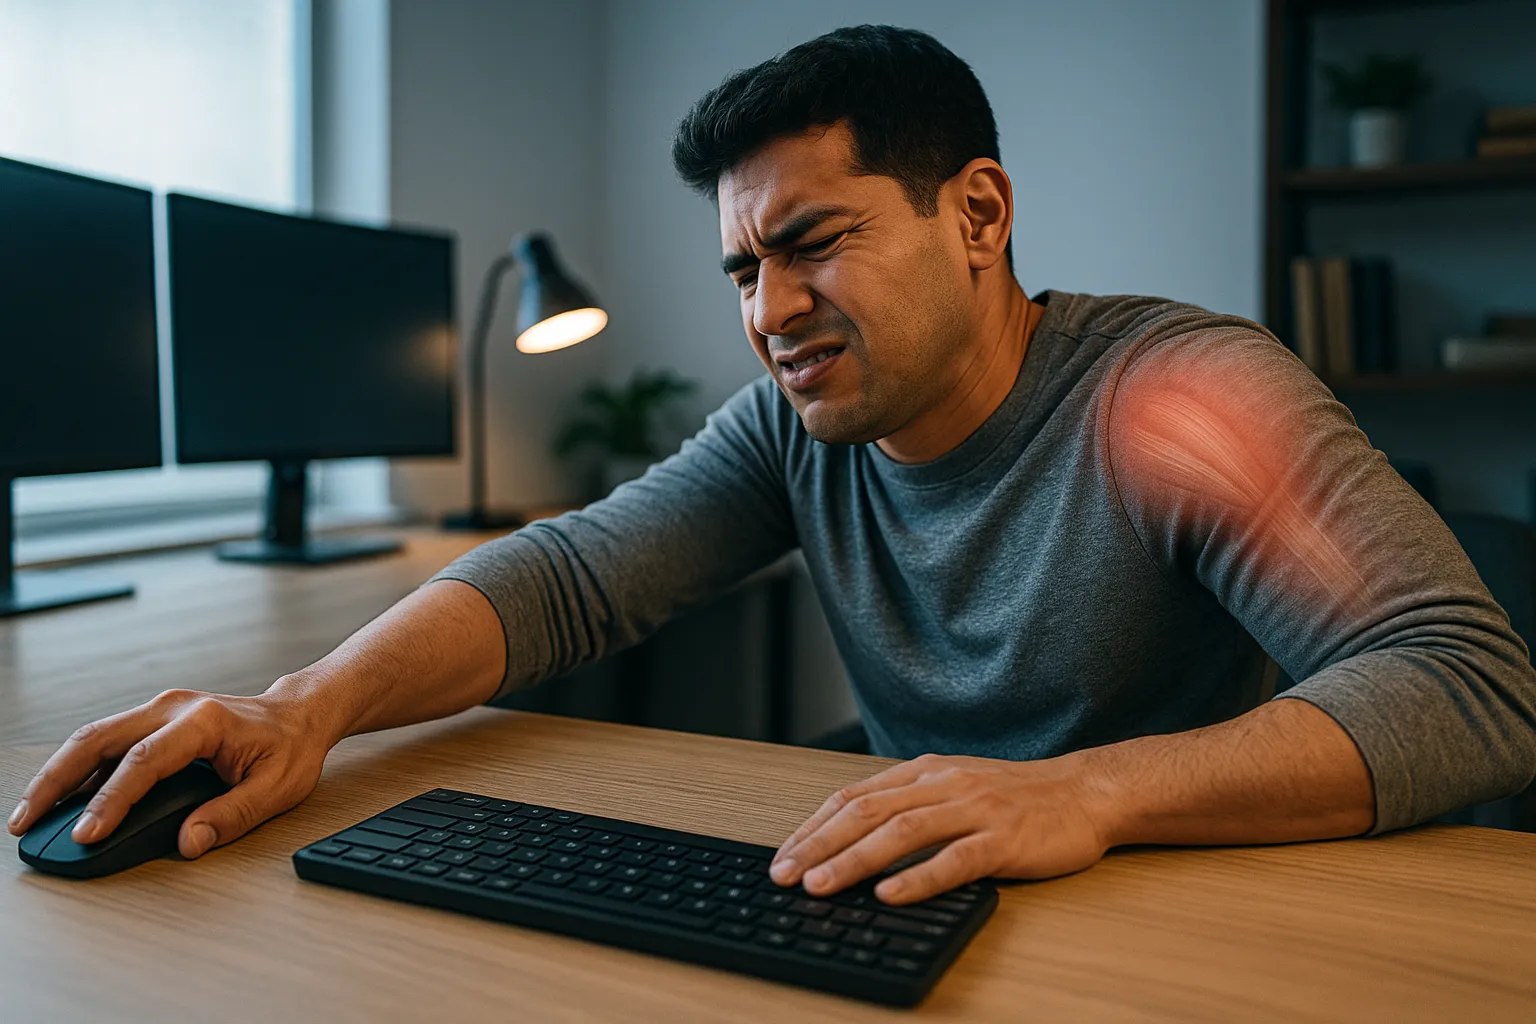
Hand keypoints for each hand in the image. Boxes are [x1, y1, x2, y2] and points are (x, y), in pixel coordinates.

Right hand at [6, 688, 328, 858]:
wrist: (299, 715)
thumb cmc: (291, 749)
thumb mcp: (277, 788)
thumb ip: (232, 816)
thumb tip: (189, 843)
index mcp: (205, 721)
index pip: (145, 761)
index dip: (111, 799)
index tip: (87, 834)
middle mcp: (174, 708)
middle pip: (99, 739)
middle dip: (56, 782)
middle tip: (26, 823)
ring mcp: (160, 710)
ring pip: (93, 737)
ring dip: (57, 775)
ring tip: (28, 814)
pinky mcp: (153, 720)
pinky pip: (106, 742)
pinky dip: (76, 770)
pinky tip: (59, 800)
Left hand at [769, 753, 1113, 904]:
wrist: (1085, 793)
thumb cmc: (1019, 797)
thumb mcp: (955, 787)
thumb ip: (911, 805)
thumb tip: (854, 836)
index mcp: (926, 772)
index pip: (855, 797)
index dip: (814, 826)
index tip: (783, 855)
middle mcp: (944, 784)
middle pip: (867, 813)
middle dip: (819, 845)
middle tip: (785, 875)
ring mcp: (974, 810)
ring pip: (902, 833)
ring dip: (855, 861)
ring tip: (822, 886)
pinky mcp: (1003, 839)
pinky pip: (954, 860)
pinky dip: (917, 878)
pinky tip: (890, 895)